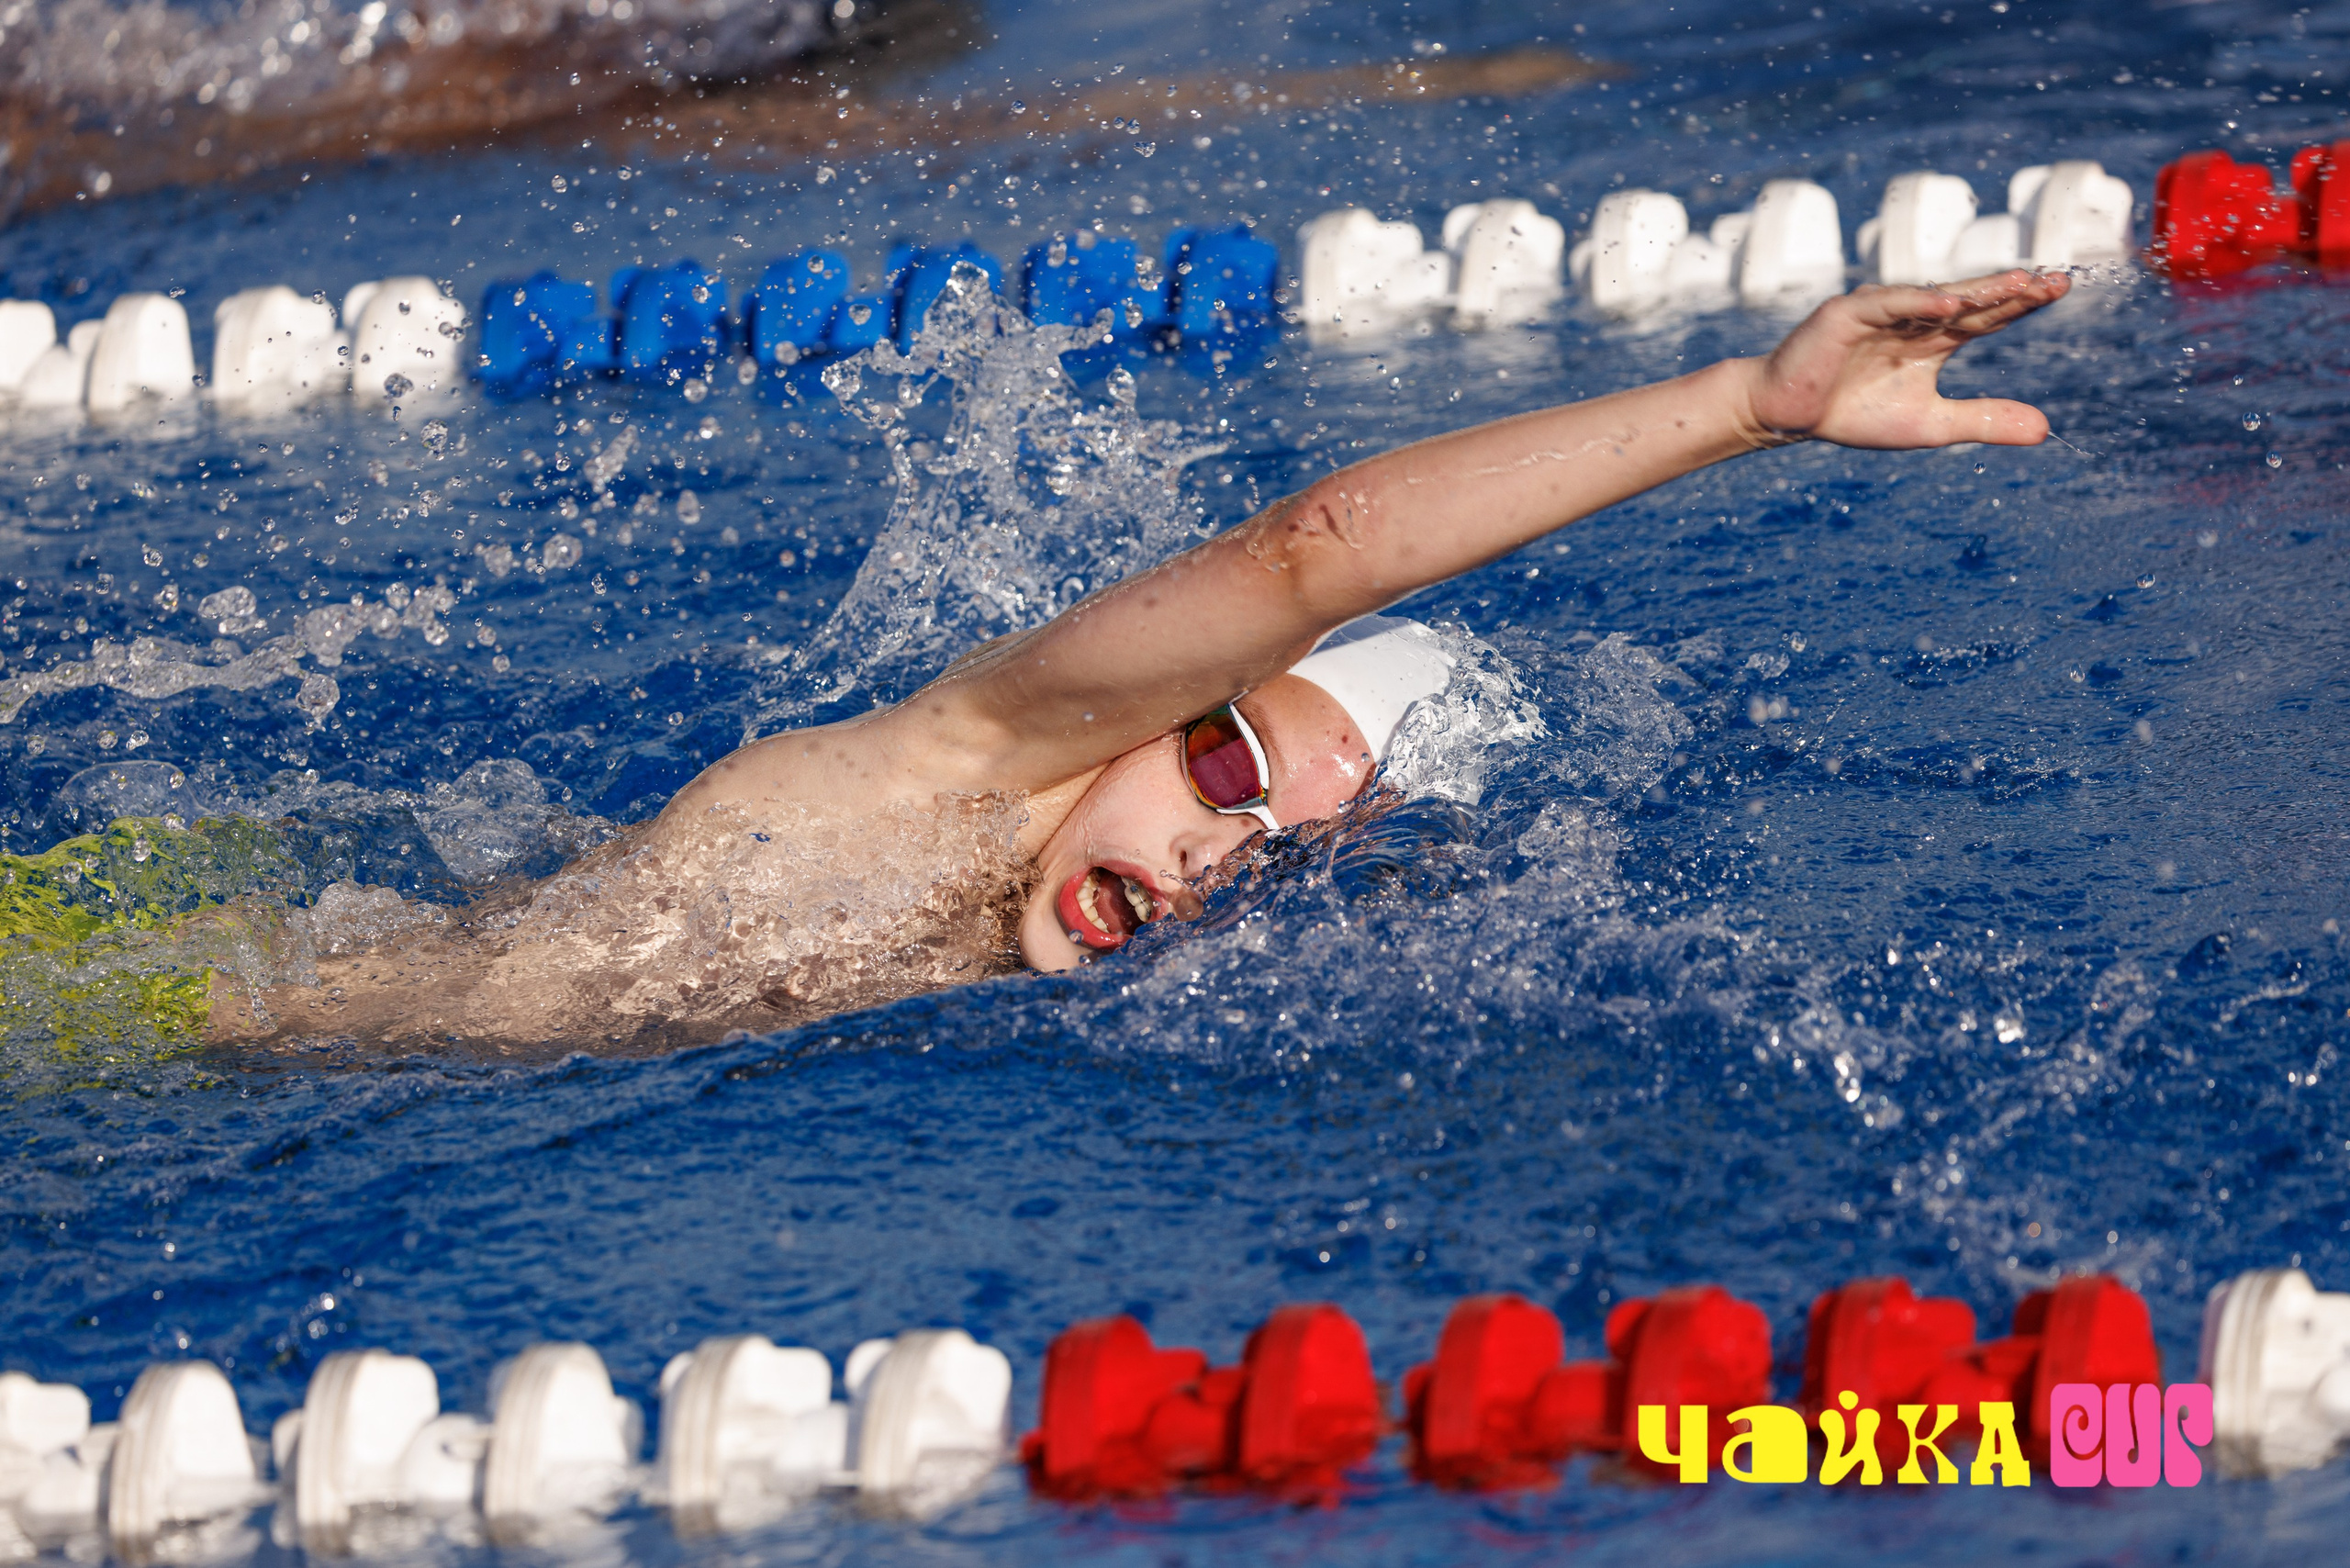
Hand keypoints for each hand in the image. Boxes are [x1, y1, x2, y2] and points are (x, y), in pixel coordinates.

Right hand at [1738, 268, 2070, 449]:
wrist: (1788, 416)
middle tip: (2054, 281)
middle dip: (2011, 289)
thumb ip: (1983, 421)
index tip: (2061, 289)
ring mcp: (1882, 311)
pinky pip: (1889, 304)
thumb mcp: (1930, 424)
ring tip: (2017, 284)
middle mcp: (1913, 317)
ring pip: (1936, 296)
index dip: (2022, 303)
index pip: (1987, 315)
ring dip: (1976, 290)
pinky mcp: (1849, 313)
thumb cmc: (1854, 415)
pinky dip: (1918, 302)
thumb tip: (2045, 429)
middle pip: (1971, 299)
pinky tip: (1951, 303)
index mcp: (1934, 339)